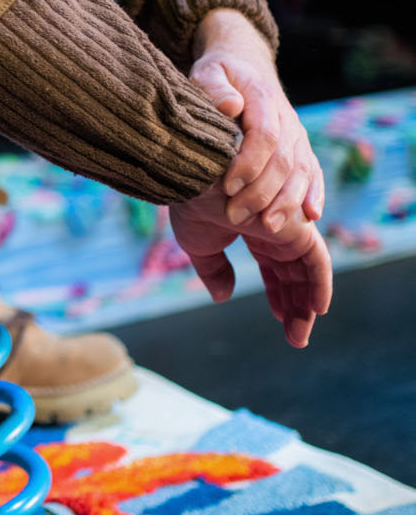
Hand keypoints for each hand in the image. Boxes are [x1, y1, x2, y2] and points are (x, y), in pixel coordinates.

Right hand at [169, 181, 332, 347]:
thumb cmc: (193, 203)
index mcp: (254, 230)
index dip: (277, 293)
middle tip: (296, 336)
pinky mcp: (299, 228)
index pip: (274, 268)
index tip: (280, 318)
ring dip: (307, 303)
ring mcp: (289, 228)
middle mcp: (275, 229)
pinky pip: (319, 262)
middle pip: (293, 274)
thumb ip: (214, 269)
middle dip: (296, 305)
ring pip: (308, 272)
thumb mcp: (200, 245)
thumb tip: (222, 296)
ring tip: (300, 334)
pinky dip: (320, 284)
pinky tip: (317, 309)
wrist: (198, 178)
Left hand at [190, 9, 324, 230]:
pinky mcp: (301, 150)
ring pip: (301, 171)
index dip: (250, 163)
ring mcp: (297, 136)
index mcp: (264, 100)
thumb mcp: (209, 72)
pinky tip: (312, 216)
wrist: (246, 67)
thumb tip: (230, 105)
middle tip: (235, 217)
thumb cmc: (220, 74)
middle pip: (284, 160)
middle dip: (263, 192)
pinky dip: (315, 194)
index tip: (228, 186)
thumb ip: (215, 87)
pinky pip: (314, 173)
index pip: (265, 135)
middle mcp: (287, 120)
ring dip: (288, 201)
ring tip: (270, 226)